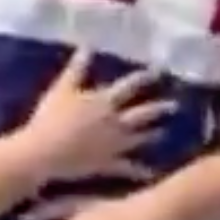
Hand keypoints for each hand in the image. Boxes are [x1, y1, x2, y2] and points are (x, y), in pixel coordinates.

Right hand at [15, 48, 172, 183]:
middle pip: (142, 113)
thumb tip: (88, 45)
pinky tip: (152, 174)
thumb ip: (77, 67)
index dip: (145, 77)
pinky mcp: (107, 164)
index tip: (159, 71)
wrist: (44, 152)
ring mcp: (114, 144)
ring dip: (153, 135)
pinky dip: (141, 171)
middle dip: (159, 108)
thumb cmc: (50, 118)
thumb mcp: (62, 88)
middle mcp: (115, 122)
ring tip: (164, 133)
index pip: (130, 85)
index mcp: (104, 102)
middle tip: (175, 105)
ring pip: (139, 138)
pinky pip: (128, 168)